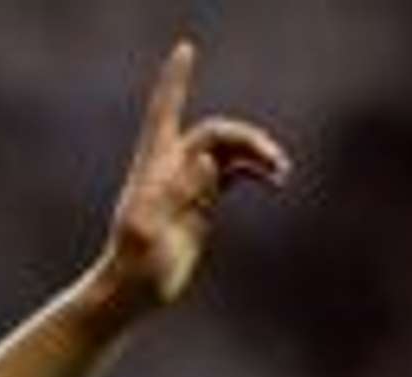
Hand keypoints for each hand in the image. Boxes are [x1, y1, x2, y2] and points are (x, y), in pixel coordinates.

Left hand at [97, 41, 291, 306]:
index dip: (175, 81)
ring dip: (255, 153)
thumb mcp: (151, 231)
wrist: (131, 292)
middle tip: (274, 163)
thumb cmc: (135, 264)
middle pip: (213, 133)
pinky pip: (230, 174)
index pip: (165, 112)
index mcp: (153, 167)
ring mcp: (186, 186)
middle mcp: (169, 169)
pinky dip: (253, 170)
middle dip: (246, 138)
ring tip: (280, 171)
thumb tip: (209, 160)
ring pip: (226, 151)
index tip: (185, 49)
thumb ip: (179, 194)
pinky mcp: (200, 204)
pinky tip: (273, 181)